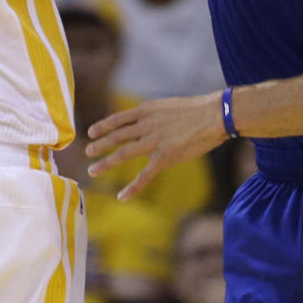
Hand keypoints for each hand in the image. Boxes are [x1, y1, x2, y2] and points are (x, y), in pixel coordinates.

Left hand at [87, 91, 226, 199]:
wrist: (214, 115)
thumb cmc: (196, 110)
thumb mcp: (168, 106)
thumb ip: (154, 115)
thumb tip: (145, 120)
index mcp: (147, 111)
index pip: (118, 119)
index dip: (103, 126)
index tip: (91, 131)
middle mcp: (146, 125)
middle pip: (117, 137)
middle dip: (100, 145)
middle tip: (88, 152)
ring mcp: (154, 142)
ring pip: (123, 154)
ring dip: (106, 163)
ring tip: (93, 170)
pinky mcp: (165, 158)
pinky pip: (144, 175)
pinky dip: (132, 188)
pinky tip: (122, 196)